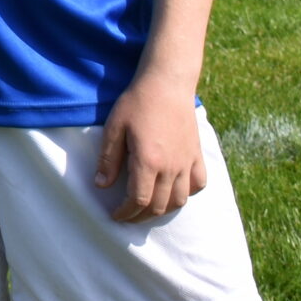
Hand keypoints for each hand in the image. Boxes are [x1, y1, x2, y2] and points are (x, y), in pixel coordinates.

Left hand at [95, 72, 208, 222]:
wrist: (167, 84)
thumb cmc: (137, 103)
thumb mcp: (113, 128)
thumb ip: (108, 159)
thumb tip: (101, 185)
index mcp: (148, 161)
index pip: (138, 200)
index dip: (126, 213)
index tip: (115, 216)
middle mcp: (171, 167)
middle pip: (159, 205)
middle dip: (141, 216)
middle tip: (128, 216)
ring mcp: (187, 162)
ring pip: (180, 200)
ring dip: (163, 210)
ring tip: (148, 209)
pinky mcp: (198, 154)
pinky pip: (198, 184)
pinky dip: (187, 194)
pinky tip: (175, 192)